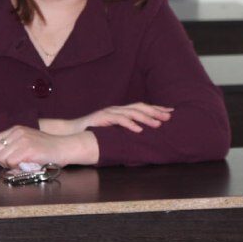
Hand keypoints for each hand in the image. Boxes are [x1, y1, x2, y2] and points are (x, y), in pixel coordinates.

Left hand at [0, 125, 97, 167]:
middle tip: (15, 163)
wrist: (65, 147)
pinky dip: (17, 167)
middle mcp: (17, 132)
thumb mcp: (27, 142)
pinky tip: (28, 163)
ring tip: (24, 162)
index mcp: (16, 129)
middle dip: (0, 161)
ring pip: (2, 158)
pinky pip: (11, 162)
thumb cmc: (47, 148)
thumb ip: (10, 147)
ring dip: (10, 165)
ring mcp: (22, 140)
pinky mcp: (27, 149)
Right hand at [40, 102, 172, 135]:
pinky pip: (119, 120)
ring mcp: (110, 112)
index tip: (170, 112)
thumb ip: (124, 129)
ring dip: (146, 118)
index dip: (156, 109)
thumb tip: (141, 135)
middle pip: (140, 107)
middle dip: (155, 111)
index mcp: (121, 111)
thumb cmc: (93, 131)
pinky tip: (139, 130)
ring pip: (132, 113)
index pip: (142, 107)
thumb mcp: (112, 129)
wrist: (71, 130)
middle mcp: (117, 109)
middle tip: (169, 117)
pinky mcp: (103, 118)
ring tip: (158, 124)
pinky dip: (130, 124)